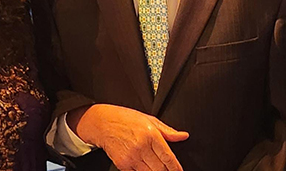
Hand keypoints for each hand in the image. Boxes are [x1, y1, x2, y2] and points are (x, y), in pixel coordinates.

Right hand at [70, 104, 188, 170]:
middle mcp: (141, 147)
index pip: (168, 157)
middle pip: (160, 169)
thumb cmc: (125, 119)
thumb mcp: (149, 120)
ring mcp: (131, 157)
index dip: (176, 168)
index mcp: (151, 135)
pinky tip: (145, 168)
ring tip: (158, 168)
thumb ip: (168, 131)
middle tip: (169, 170)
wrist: (102, 123)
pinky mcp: (122, 165)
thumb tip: (183, 136)